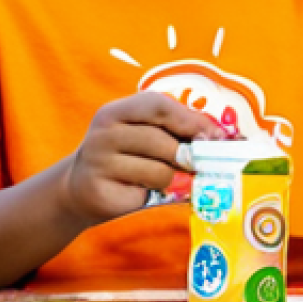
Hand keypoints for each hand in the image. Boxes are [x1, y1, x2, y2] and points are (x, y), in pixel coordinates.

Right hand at [61, 93, 225, 227]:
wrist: (80, 189)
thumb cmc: (124, 159)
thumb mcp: (141, 135)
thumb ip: (173, 132)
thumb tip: (222, 138)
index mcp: (114, 112)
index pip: (156, 104)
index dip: (190, 119)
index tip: (216, 136)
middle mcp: (103, 134)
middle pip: (161, 140)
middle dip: (187, 156)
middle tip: (200, 166)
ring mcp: (99, 164)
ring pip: (159, 172)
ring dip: (172, 181)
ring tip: (167, 182)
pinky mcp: (101, 193)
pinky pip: (146, 196)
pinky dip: (153, 197)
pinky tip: (142, 193)